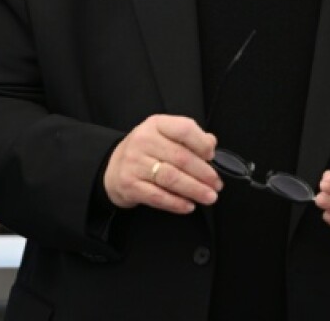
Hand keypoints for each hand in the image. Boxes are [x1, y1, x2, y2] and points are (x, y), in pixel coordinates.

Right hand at [103, 114, 221, 213]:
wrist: (113, 167)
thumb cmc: (146, 151)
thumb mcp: (163, 135)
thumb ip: (188, 137)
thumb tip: (211, 143)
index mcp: (155, 124)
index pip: (184, 129)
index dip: (202, 144)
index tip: (212, 157)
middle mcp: (143, 140)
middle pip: (181, 157)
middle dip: (204, 174)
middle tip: (216, 185)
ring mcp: (134, 163)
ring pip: (171, 178)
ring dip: (194, 190)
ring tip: (209, 197)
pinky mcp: (130, 185)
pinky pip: (158, 196)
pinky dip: (176, 203)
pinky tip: (189, 206)